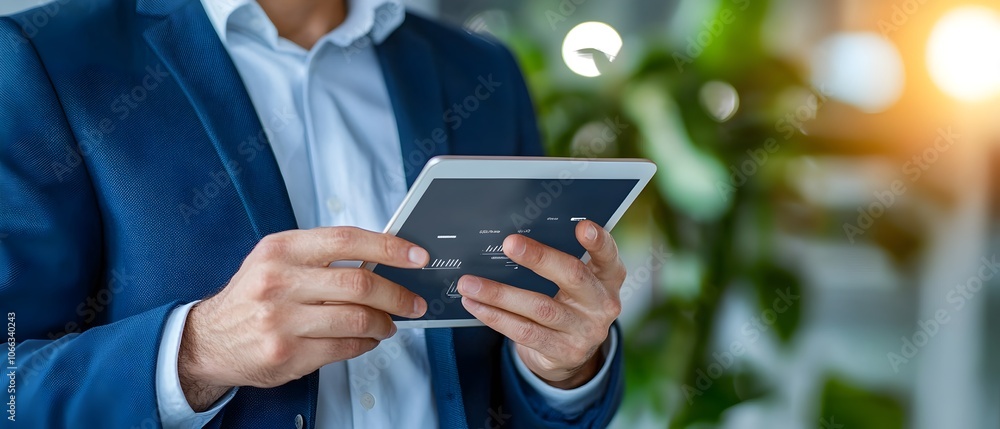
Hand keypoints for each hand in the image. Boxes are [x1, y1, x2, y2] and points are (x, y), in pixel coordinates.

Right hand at [178, 227, 428, 410]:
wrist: (208, 340)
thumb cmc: (251, 296)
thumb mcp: (276, 260)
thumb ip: (322, 255)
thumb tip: (380, 257)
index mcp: (281, 249)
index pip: (347, 239)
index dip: (389, 247)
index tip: (416, 256)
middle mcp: (279, 281)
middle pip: (359, 284)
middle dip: (397, 295)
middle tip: (413, 302)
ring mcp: (282, 320)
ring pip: (357, 319)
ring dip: (384, 324)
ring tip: (389, 324)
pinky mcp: (286, 353)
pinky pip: (344, 347)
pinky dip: (365, 344)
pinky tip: (367, 339)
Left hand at [458, 221, 624, 388]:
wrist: (571, 354)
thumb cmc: (568, 303)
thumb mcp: (575, 282)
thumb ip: (559, 261)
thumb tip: (514, 240)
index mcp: (608, 278)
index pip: (608, 256)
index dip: (598, 241)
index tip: (582, 226)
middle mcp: (602, 304)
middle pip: (572, 276)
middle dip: (539, 258)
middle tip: (509, 243)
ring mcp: (585, 331)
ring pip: (539, 307)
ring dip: (500, 293)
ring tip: (470, 283)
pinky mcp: (564, 352)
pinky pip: (524, 331)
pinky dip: (496, 316)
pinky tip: (475, 305)